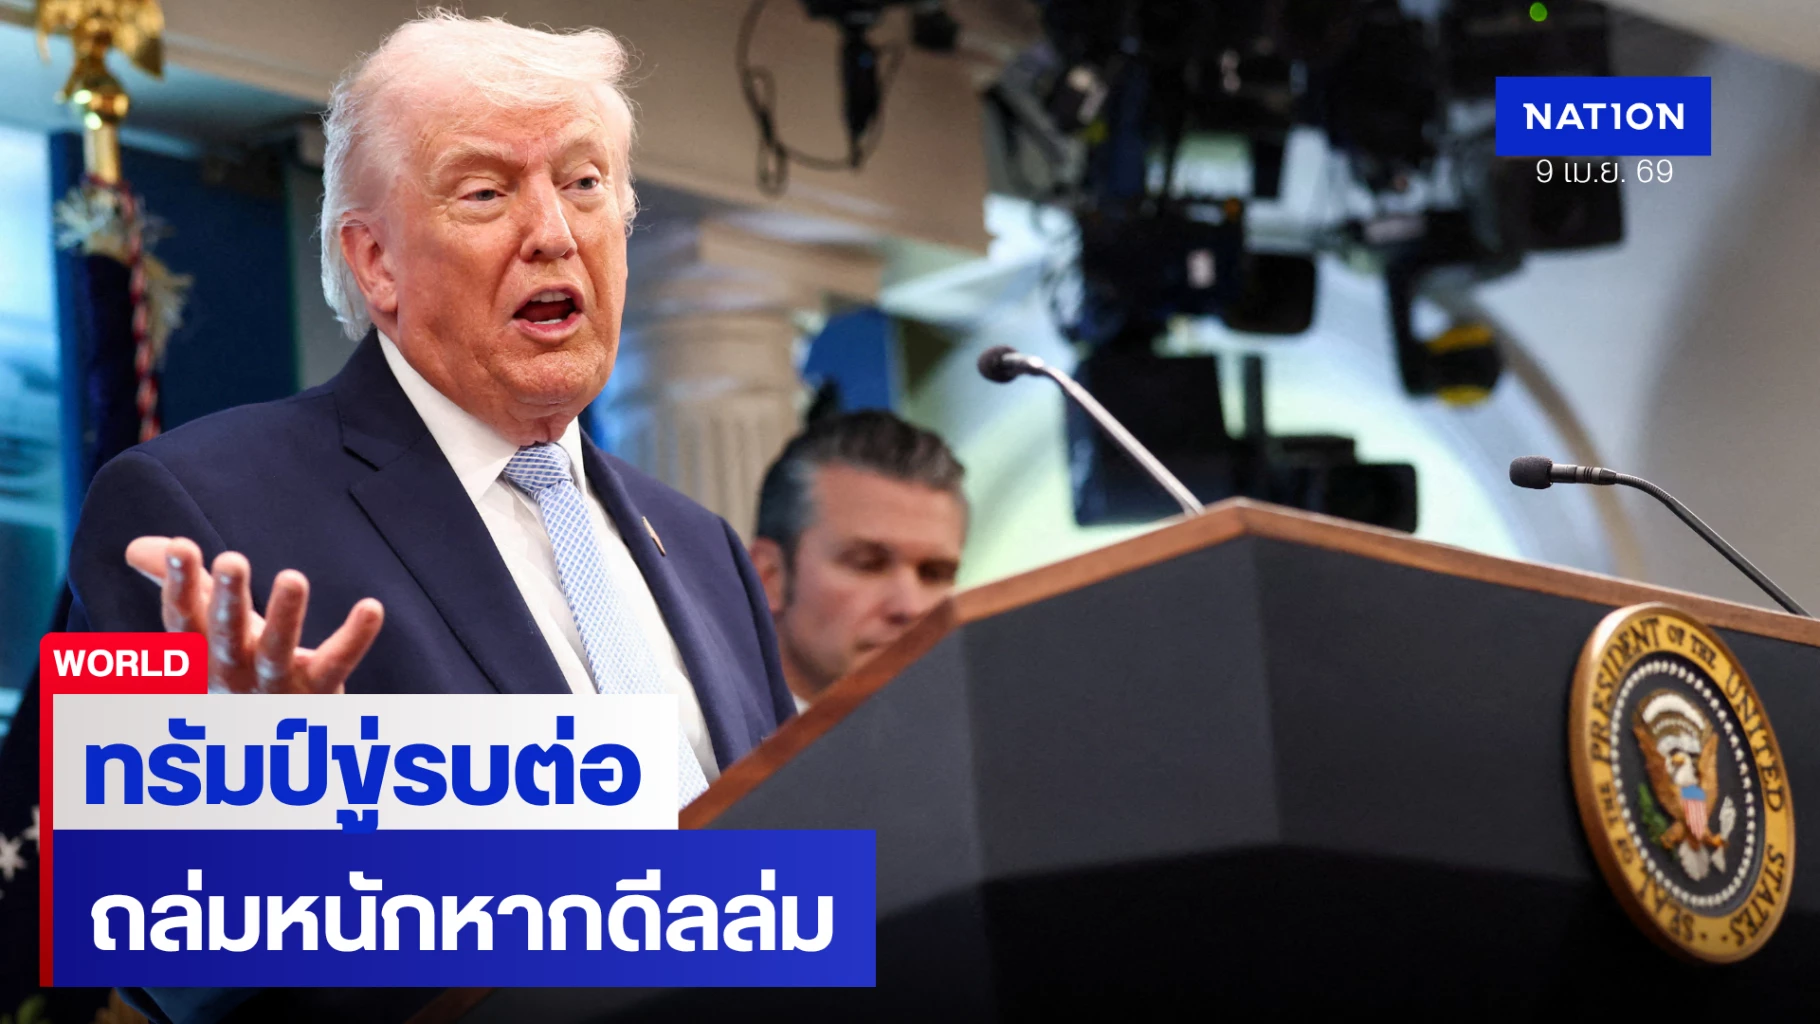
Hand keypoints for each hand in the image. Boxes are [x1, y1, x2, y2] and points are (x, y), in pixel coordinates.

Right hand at [125, 536, 383, 693]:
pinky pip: (337, 664)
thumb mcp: (205, 628)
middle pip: (225, 636)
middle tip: (231, 560)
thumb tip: (136, 546)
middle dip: (225, 599)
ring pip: (277, 653)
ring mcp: (275, 686)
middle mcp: (232, 672)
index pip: (182, 618)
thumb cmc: (234, 670)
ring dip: (285, 617)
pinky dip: (355, 638)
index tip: (182, 546)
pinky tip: (371, 607)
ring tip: (293, 577)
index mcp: (200, 653)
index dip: (177, 585)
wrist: (266, 748)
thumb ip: (180, 583)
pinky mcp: (318, 692)